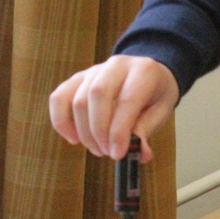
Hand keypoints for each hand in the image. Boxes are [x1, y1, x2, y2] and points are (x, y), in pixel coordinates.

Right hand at [49, 55, 179, 160]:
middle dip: (100, 131)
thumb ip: (146, 130)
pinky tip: (74, 139)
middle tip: (107, 152)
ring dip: (85, 132)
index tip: (118, 154)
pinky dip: (61, 121)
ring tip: (99, 149)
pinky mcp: (77, 79)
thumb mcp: (160, 112)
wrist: (147, 75)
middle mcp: (116, 65)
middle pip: (97, 95)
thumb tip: (141, 154)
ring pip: (78, 100)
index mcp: (143, 70)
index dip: (119, 130)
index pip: (126, 99)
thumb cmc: (154, 96)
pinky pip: (59, 98)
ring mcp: (94, 70)